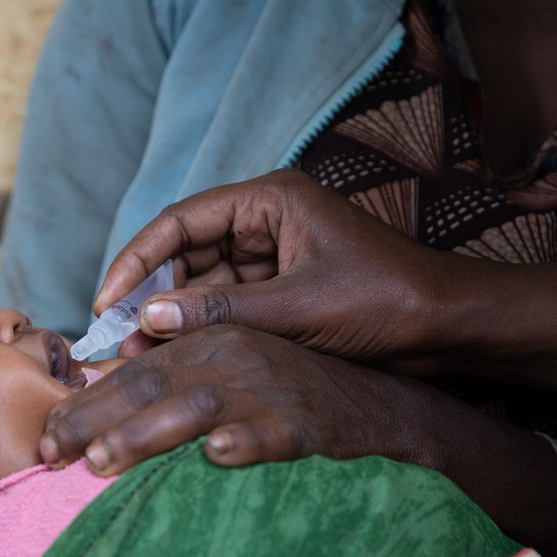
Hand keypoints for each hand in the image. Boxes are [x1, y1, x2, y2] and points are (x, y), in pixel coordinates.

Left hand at [42, 326, 556, 556]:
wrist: (379, 407)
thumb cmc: (290, 396)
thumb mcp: (229, 378)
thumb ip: (173, 390)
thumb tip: (101, 418)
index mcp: (207, 345)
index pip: (131, 374)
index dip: (82, 405)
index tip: (42, 441)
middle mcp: (230, 357)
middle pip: (148, 387)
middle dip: (93, 421)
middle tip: (48, 456)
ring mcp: (267, 388)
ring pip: (195, 407)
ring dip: (146, 434)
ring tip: (102, 463)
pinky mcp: (304, 421)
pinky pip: (270, 431)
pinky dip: (243, 441)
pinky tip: (217, 458)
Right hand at [100, 169, 556, 393]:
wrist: (450, 328)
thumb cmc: (386, 302)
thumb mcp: (295, 308)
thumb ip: (219, 310)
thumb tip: (149, 316)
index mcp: (270, 199)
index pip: (180, 222)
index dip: (135, 262)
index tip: (106, 302)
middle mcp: (266, 218)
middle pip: (184, 252)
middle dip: (149, 295)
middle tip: (116, 341)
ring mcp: (273, 253)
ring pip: (202, 281)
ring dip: (171, 316)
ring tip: (138, 357)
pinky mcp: (282, 286)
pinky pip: (227, 302)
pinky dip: (201, 327)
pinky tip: (176, 356)